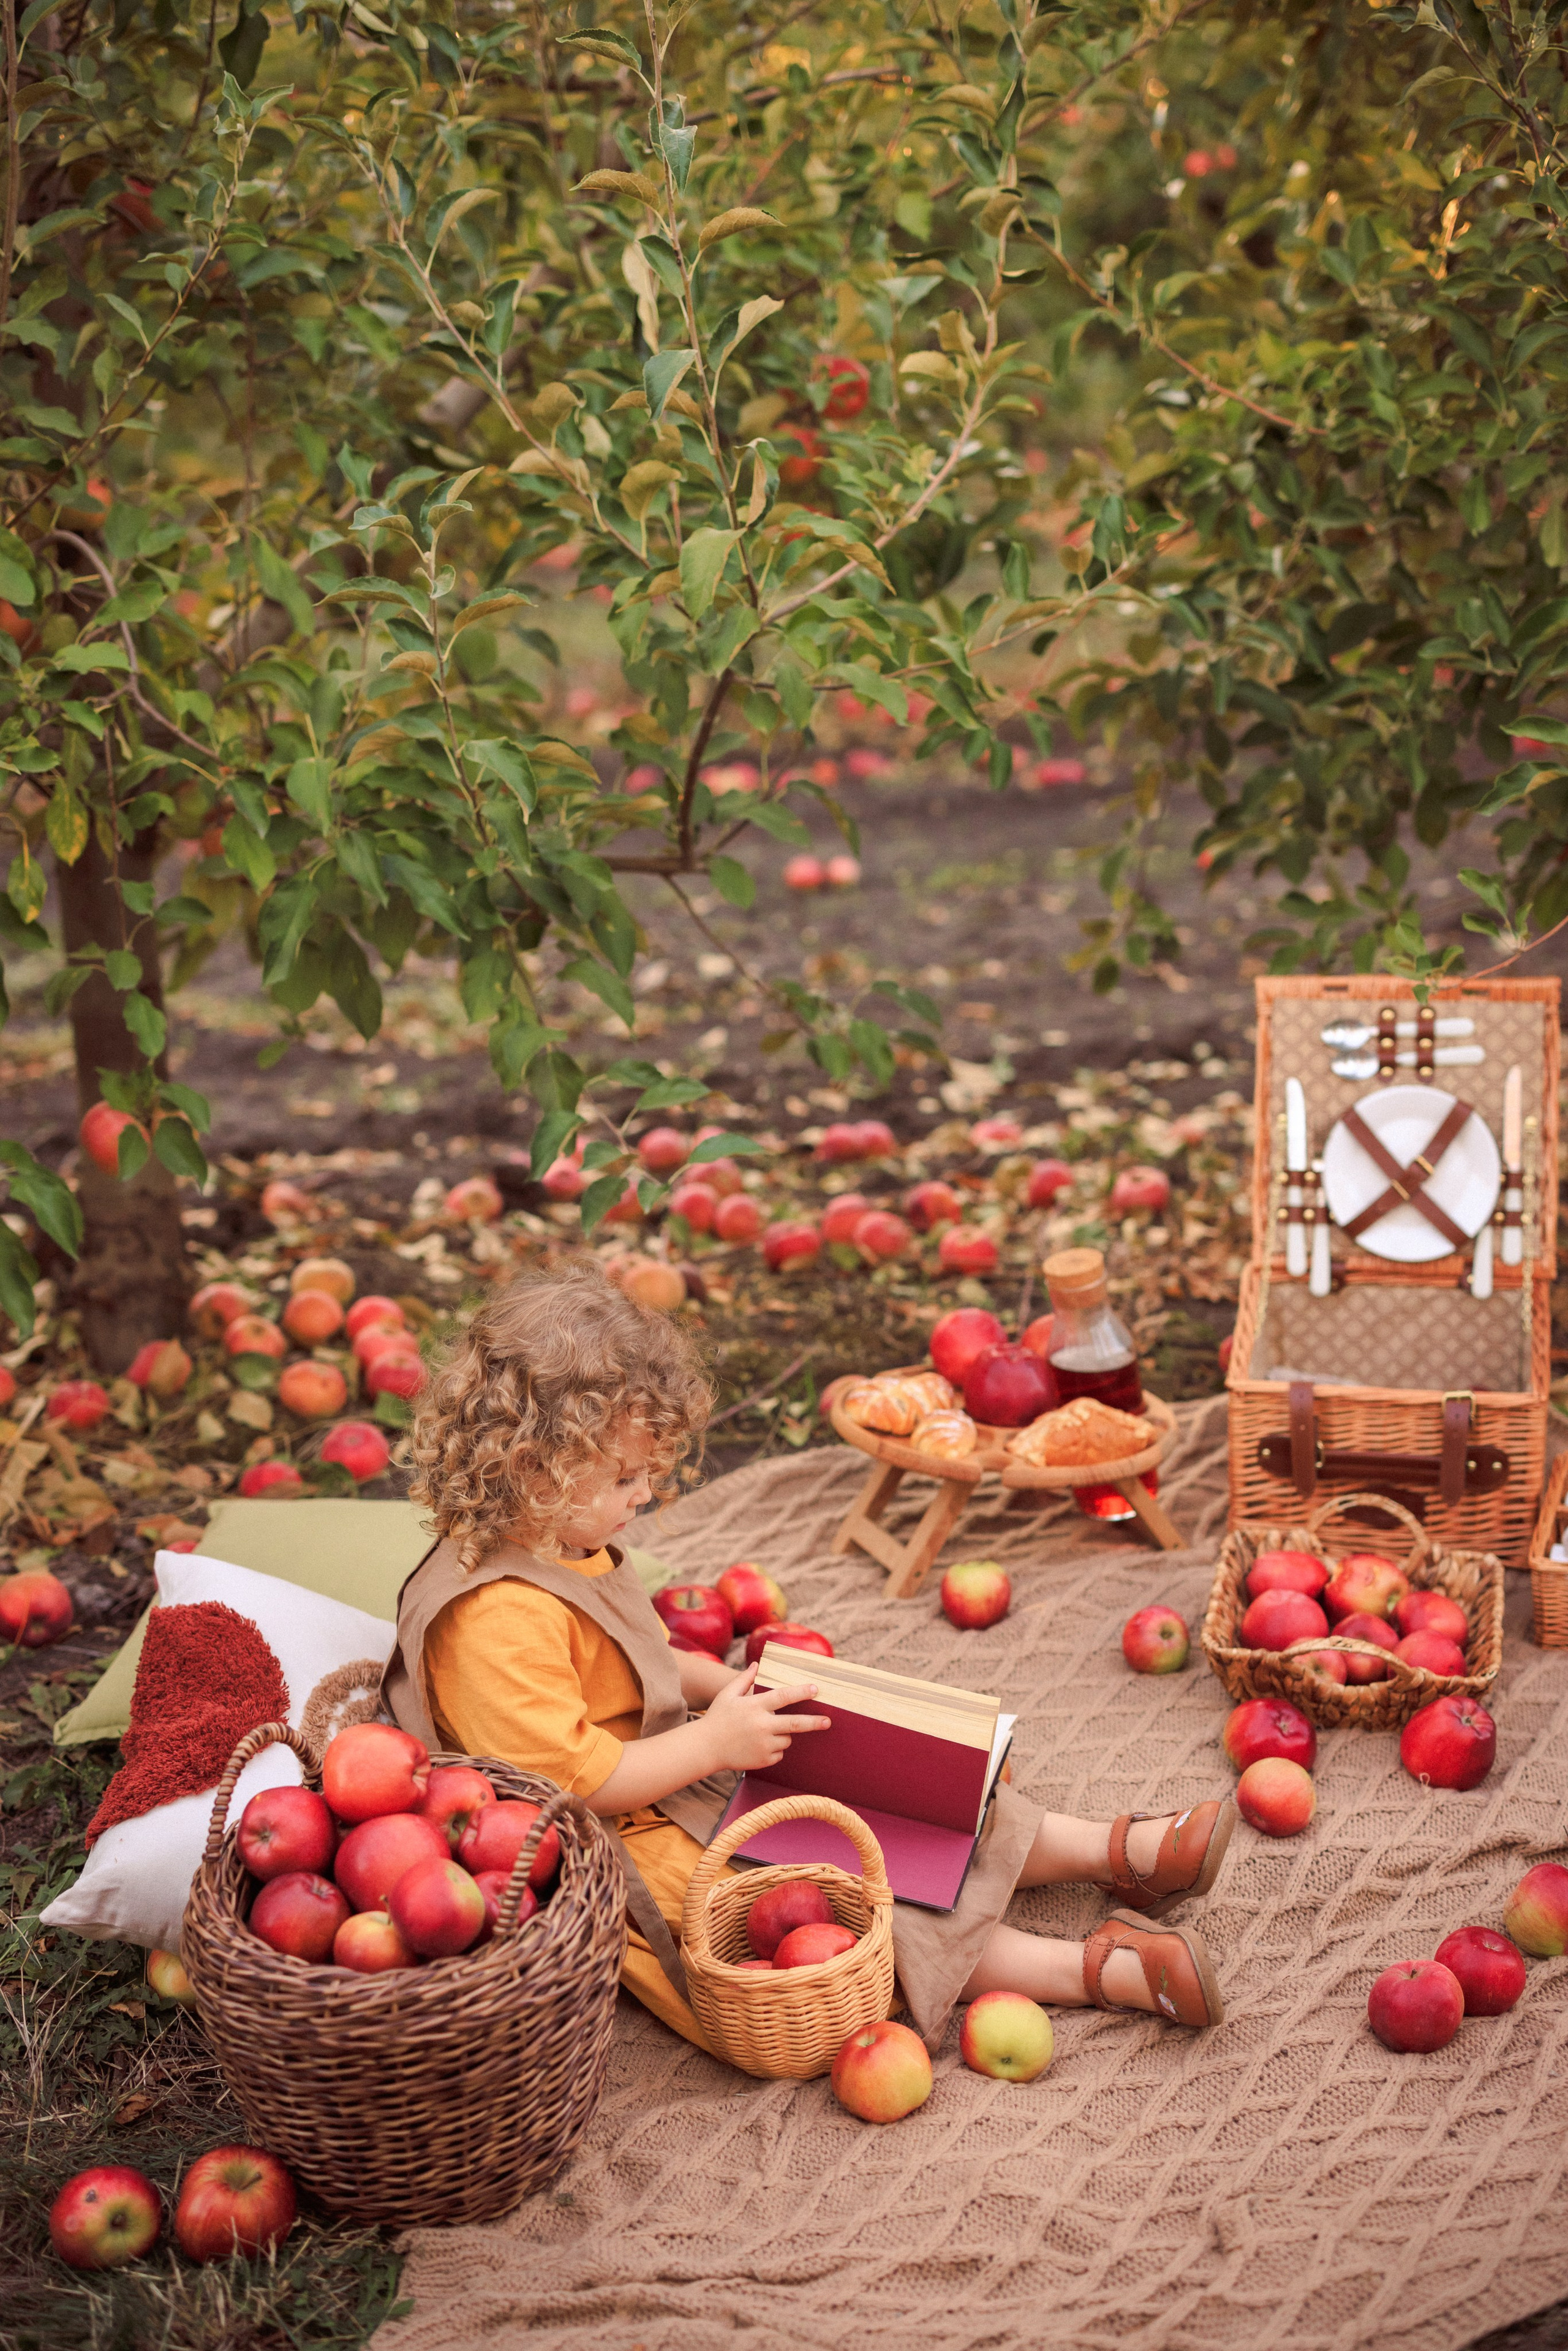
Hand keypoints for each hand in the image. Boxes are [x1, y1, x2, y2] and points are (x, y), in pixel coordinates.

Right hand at [700, 1663, 831, 1774]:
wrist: (705, 1748)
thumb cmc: (717, 1718)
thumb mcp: (727, 1695)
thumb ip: (743, 1680)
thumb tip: (756, 1664)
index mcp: (754, 1707)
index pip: (783, 1697)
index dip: (801, 1692)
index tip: (816, 1689)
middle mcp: (762, 1726)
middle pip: (795, 1723)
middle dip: (814, 1722)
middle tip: (828, 1721)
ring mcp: (763, 1744)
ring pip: (787, 1739)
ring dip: (783, 1735)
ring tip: (764, 1733)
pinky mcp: (763, 1760)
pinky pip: (779, 1753)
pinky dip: (774, 1749)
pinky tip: (758, 1745)